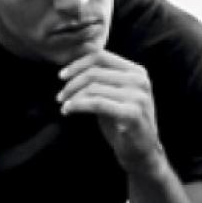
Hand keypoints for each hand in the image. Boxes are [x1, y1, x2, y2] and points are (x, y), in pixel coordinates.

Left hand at [57, 50, 164, 175]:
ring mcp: (138, 97)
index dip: (77, 64)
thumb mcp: (112, 92)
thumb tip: (79, 49)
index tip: (61, 76)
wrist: (141, 152)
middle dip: (71, 83)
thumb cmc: (121, 119)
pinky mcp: (132, 113)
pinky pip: (97, 103)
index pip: (100, 56)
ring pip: (93, 88)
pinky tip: (68, 110)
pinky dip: (78, 105)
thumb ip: (100, 73)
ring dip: (72, 96)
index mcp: (135, 71)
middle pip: (94, 72)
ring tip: (64, 105)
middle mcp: (139, 80)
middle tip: (60, 96)